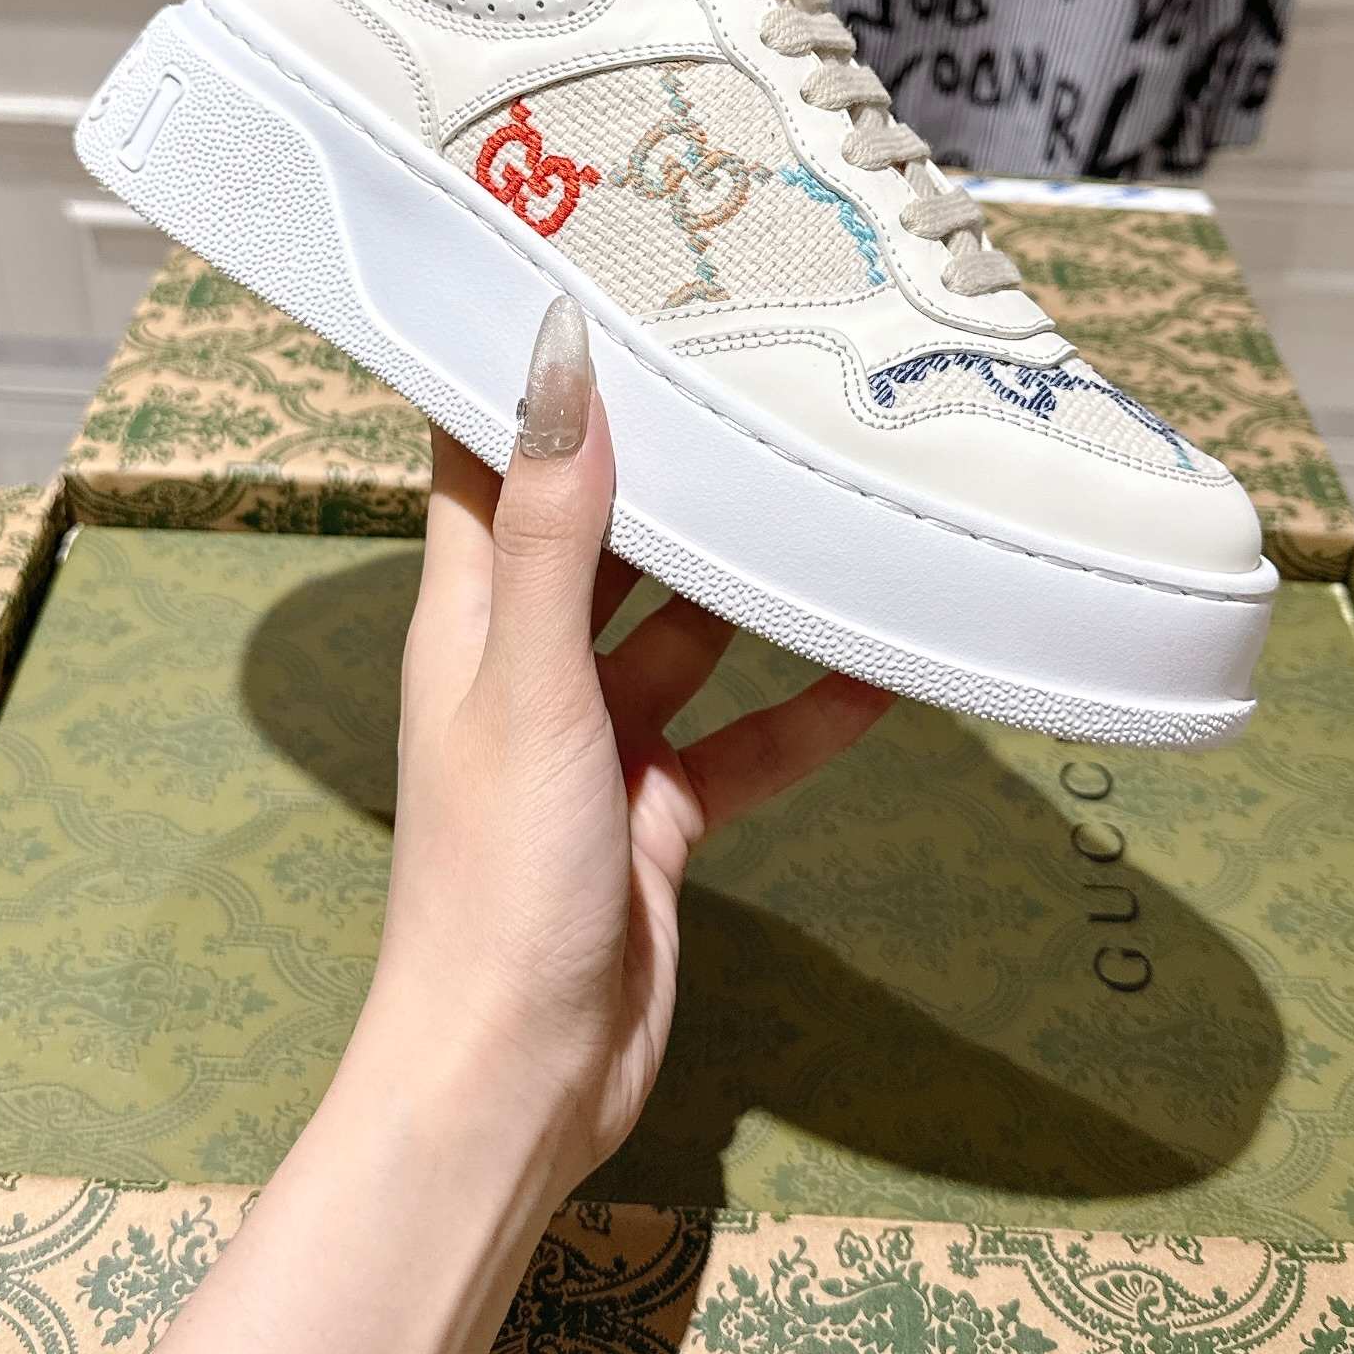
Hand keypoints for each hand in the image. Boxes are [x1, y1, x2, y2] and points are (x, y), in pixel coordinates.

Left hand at [362, 296, 892, 1197]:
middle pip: (602, 526)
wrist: (518, 1083)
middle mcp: (528, 660)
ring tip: (838, 490)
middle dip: (667, 456)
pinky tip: (885, 669)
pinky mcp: (657, 810)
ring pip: (686, 625)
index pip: (486, 456)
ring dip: (753, 578)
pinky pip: (744, 736)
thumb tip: (557, 353)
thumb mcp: (530, 686)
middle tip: (755, 362)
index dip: (527, 368)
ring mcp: (597, 736)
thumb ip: (554, 529)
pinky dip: (805, 706)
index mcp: (467, 616)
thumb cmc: (494, 880)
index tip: (594, 271)